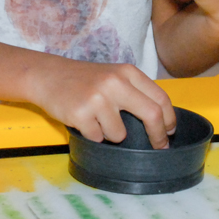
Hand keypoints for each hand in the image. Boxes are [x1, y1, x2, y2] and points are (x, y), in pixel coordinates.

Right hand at [27, 58, 175, 148]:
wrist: (48, 75)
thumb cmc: (84, 79)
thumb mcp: (113, 75)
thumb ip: (134, 91)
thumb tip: (160, 119)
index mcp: (127, 72)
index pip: (160, 97)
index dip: (169, 119)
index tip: (170, 131)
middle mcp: (115, 82)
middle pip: (151, 115)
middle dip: (158, 136)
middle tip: (160, 147)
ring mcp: (98, 98)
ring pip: (120, 134)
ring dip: (111, 134)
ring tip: (96, 119)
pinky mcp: (81, 114)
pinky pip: (98, 138)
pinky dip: (93, 135)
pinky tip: (83, 120)